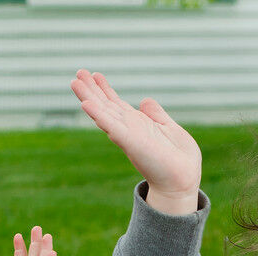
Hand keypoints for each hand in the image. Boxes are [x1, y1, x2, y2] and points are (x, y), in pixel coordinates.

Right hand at [70, 69, 201, 214]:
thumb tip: (144, 101)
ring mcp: (127, 136)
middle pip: (105, 106)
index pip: (117, 105)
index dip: (106, 90)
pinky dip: (98, 115)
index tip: (95, 75)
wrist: (182, 181)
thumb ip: (156, 115)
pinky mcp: (130, 142)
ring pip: (103, 113)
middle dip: (91, 90)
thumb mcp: (169, 129)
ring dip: (88, 98)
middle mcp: (128, 130)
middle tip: (78, 73)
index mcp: (138, 126)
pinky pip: (111, 126)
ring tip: (74, 82)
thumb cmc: (179, 160)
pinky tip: (86, 104)